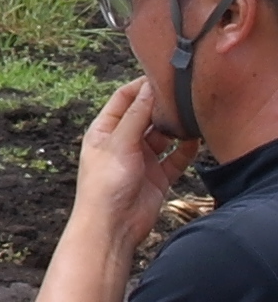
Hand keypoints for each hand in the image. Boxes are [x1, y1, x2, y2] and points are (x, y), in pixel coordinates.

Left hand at [74, 78, 194, 255]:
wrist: (112, 227)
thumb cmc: (104, 185)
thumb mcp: (119, 143)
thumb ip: (136, 116)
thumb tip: (150, 88)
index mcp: (104, 131)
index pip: (123, 99)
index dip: (141, 86)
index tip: (162, 74)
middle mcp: (122, 142)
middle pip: (146, 115)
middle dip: (163, 105)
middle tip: (184, 93)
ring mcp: (141, 159)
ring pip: (164, 136)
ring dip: (177, 127)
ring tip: (193, 114)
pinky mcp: (158, 176)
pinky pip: (176, 158)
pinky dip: (186, 149)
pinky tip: (197, 140)